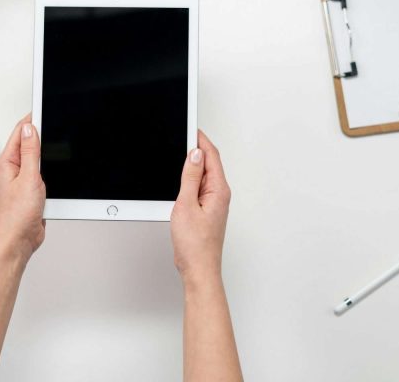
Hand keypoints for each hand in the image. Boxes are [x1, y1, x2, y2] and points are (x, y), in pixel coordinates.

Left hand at [0, 114, 46, 260]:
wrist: (19, 240)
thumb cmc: (16, 215)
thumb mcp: (28, 178)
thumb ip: (30, 152)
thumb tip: (30, 128)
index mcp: (8, 161)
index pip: (21, 131)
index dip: (33, 118)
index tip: (45, 106)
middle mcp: (14, 168)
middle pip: (29, 141)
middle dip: (41, 129)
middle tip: (54, 117)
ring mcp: (23, 178)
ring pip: (37, 156)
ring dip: (47, 148)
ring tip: (55, 134)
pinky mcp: (33, 188)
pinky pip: (42, 170)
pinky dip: (50, 165)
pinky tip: (57, 163)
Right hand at [171, 131, 231, 282]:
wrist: (199, 269)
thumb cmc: (195, 244)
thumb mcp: (187, 204)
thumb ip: (191, 177)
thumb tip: (194, 154)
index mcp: (218, 190)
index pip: (211, 155)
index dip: (200, 139)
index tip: (190, 128)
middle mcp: (219, 194)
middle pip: (209, 162)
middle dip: (195, 148)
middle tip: (181, 136)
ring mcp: (213, 202)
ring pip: (204, 175)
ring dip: (192, 164)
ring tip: (178, 154)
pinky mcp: (206, 210)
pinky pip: (199, 187)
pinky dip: (190, 179)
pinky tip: (180, 179)